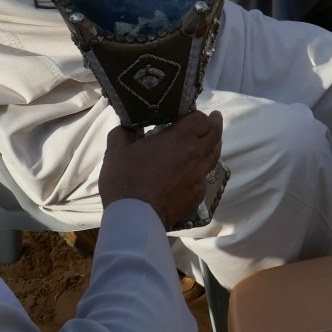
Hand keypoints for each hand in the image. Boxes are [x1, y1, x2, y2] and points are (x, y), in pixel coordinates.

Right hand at [98, 110, 223, 228]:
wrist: (135, 217)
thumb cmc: (125, 180)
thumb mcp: (116, 151)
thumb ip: (122, 134)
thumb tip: (126, 127)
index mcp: (179, 139)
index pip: (200, 119)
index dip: (198, 115)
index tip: (192, 115)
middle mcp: (195, 155)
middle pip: (215, 134)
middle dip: (215, 124)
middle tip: (214, 118)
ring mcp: (199, 176)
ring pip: (214, 156)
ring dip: (213, 145)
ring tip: (210, 141)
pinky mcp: (198, 195)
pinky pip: (205, 177)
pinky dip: (202, 170)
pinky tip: (195, 171)